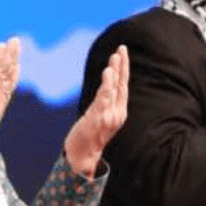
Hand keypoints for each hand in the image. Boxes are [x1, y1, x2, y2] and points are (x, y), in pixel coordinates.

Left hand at [64, 45, 128, 177]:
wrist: (82, 157)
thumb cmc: (87, 137)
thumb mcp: (99, 119)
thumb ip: (103, 104)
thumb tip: (103, 90)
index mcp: (119, 113)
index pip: (123, 87)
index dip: (123, 70)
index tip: (122, 54)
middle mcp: (117, 113)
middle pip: (122, 84)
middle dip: (123, 65)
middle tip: (122, 48)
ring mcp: (109, 116)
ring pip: (115, 89)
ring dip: (116, 71)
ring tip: (115, 56)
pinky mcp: (99, 117)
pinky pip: (105, 96)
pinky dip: (107, 83)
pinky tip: (108, 71)